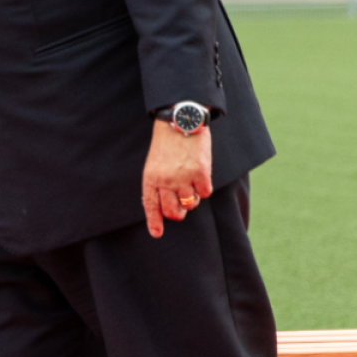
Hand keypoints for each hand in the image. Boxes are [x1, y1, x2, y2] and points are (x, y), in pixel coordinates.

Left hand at [141, 119, 214, 237]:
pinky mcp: (200, 173)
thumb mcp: (154, 163)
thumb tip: (165, 204)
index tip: (156, 234)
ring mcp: (183, 178)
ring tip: (190, 184)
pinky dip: (204, 187)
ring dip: (192, 198)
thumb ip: (158, 182)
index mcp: (151, 177)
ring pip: (190, 204)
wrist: (180, 122)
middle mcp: (165, 181)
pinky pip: (205, 192)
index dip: (154, 221)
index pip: (151, 205)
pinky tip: (201, 175)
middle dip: (178, 213)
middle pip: (173, 211)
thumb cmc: (167, 144)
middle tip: (182, 207)